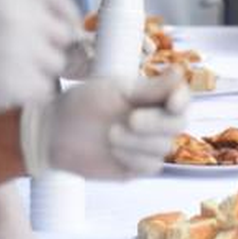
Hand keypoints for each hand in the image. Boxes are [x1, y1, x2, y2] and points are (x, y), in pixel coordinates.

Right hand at [0, 0, 84, 124]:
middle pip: (63, 35)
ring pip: (57, 66)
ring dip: (42, 74)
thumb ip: (15, 7)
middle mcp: (18, 18)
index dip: (68, 17)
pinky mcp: (15, 83)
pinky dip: (32, 95)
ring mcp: (19, 50)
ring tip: (11, 76)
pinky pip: (45, 90)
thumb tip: (52, 22)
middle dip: (54, 50)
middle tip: (34, 62)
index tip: (68, 33)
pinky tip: (8, 91)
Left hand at [20, 73, 189, 177]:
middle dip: (155, 123)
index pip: (181, 99)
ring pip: (164, 147)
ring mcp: (147, 145)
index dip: (182, 100)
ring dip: (137, 142)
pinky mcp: (137, 166)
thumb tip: (179, 72)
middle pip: (178, 124)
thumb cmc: (83, 103)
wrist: (55, 133)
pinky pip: (151, 166)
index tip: (172, 103)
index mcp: (152, 97)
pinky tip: (113, 150)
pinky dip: (133, 158)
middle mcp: (155, 120)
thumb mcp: (115, 90)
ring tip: (109, 135)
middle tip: (130, 119)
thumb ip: (150, 88)